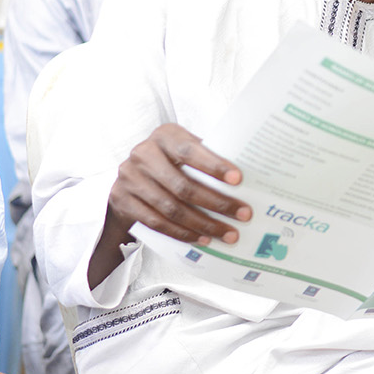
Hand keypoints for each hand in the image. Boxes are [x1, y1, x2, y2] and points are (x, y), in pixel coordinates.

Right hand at [91, 123, 249, 288]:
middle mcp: (143, 153)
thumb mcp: (184, 151)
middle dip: (217, 203)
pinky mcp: (122, 201)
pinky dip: (182, 232)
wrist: (129, 179)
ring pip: (171, 208)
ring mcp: (129, 178)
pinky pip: (157, 223)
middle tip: (243, 215)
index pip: (191, 151)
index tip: (238, 180)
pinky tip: (203, 238)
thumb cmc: (170, 162)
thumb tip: (251, 175)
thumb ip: (207, 156)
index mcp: (165, 135)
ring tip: (227, 233)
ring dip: (203, 224)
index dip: (214, 166)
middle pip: (183, 186)